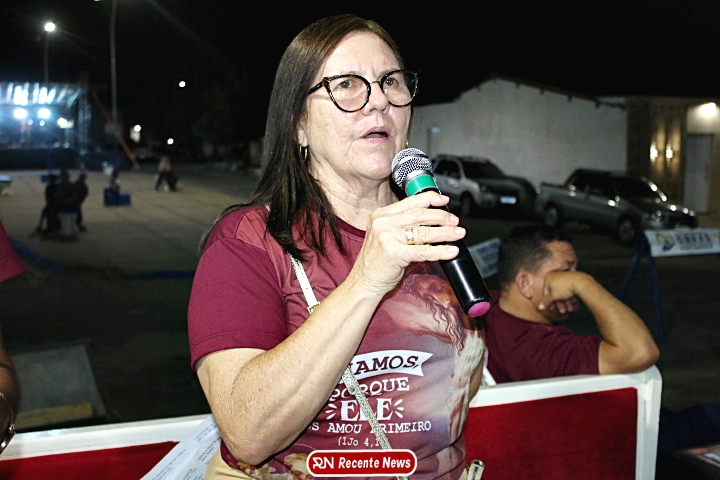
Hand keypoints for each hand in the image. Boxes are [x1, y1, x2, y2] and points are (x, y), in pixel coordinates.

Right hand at [350, 191, 464, 294]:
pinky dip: (440, 251)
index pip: (411, 202)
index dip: (431, 199)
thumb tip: (429, 220)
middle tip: (455, 221)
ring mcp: (388, 237)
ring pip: (424, 231)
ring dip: (445, 232)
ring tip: (458, 233)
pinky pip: (424, 251)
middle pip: (420, 214)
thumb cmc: (375, 262)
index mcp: (381, 215)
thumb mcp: (384, 236)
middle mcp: (384, 223)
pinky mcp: (395, 253)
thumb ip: (401, 225)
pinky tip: (451, 251)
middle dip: (442, 217)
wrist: (363, 282)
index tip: (444, 201)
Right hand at [537, 271, 589, 312]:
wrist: (580, 282)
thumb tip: (539, 307)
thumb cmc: (564, 287)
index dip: (549, 302)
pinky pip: (571, 290)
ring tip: (571, 309)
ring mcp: (565, 277)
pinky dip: (572, 298)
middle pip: (556, 293)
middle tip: (563, 311)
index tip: (552, 309)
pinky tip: (575, 306)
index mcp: (549, 278)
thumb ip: (546, 302)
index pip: (546, 292)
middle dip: (561, 304)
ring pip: (565, 292)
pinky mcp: (574, 279)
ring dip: (567, 303)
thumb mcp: (553, 297)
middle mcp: (556, 276)